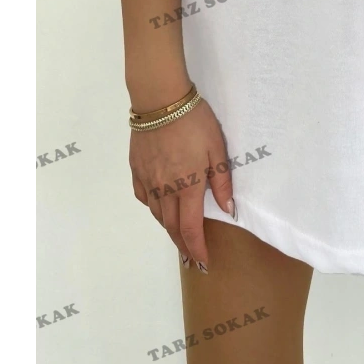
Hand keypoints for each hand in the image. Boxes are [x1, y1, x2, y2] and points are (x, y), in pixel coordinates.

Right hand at [129, 98, 234, 270]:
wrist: (161, 101)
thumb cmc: (195, 122)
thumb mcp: (217, 149)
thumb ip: (221, 182)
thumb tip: (227, 210)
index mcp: (187, 187)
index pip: (191, 228)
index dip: (197, 248)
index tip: (203, 262)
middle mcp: (165, 189)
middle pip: (172, 226)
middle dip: (182, 245)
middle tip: (191, 258)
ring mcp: (148, 180)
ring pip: (157, 214)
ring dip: (168, 228)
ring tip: (177, 235)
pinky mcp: (136, 169)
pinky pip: (143, 197)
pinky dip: (152, 207)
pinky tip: (158, 206)